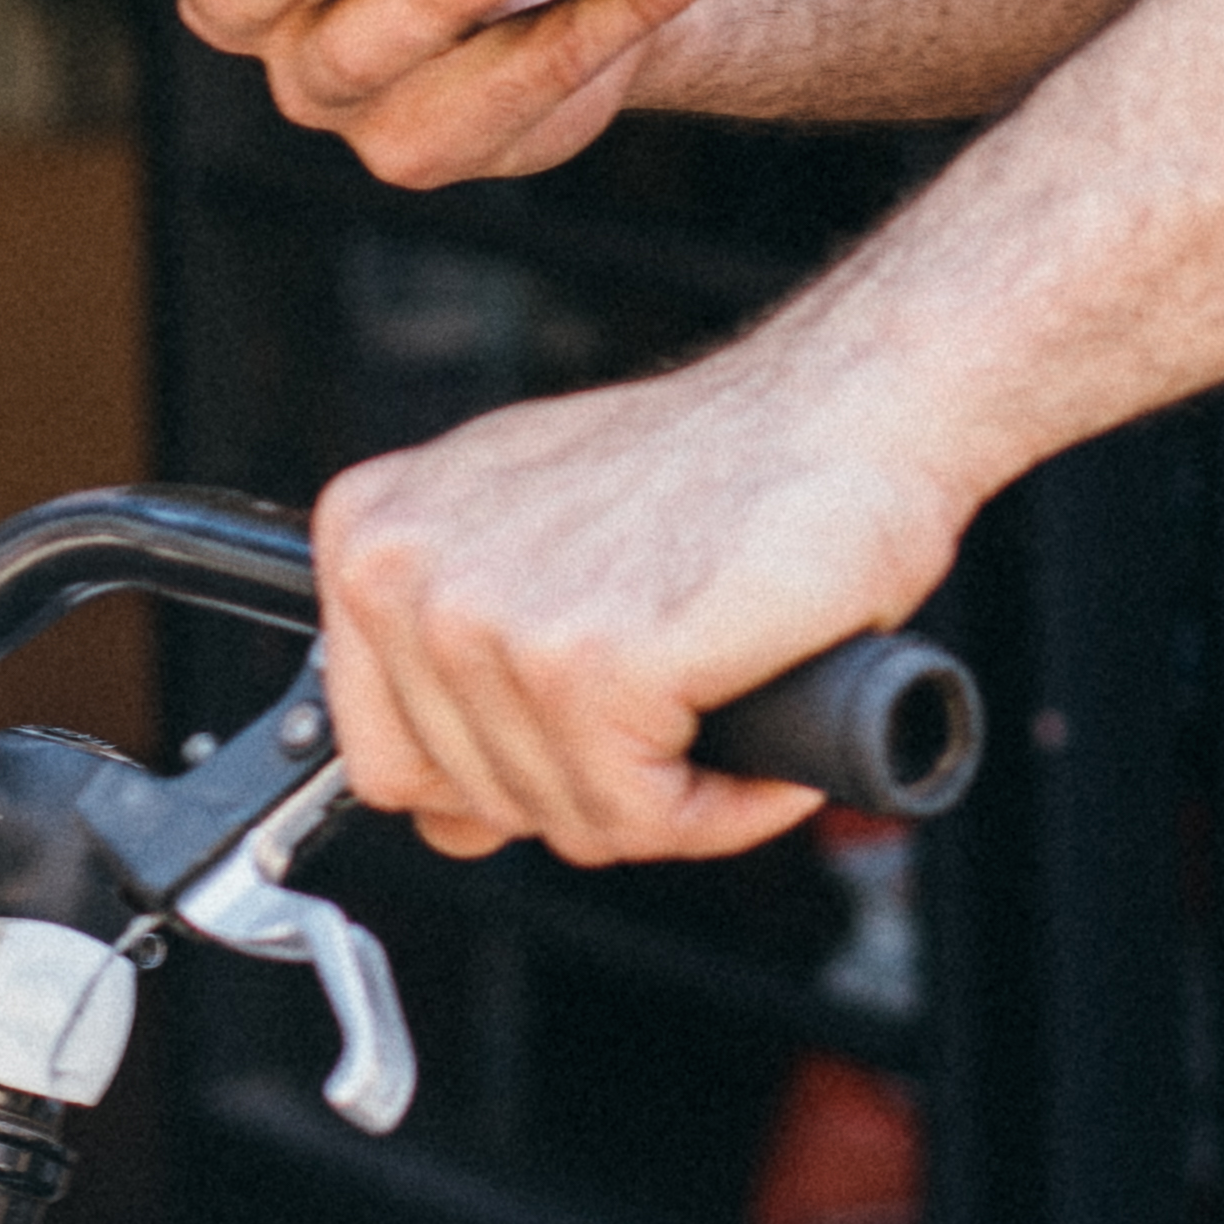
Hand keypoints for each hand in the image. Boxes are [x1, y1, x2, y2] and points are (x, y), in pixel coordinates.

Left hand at [315, 353, 972, 865]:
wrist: (848, 405)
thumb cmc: (716, 463)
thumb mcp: (534, 530)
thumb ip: (462, 648)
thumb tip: (441, 804)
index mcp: (374, 534)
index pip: (383, 758)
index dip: (497, 779)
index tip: (578, 746)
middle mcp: (409, 571)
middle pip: (470, 806)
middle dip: (589, 791)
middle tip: (675, 731)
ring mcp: (492, 619)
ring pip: (562, 817)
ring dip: (666, 804)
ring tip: (723, 721)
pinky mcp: (592, 665)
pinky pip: (640, 816)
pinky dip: (720, 811)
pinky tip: (757, 755)